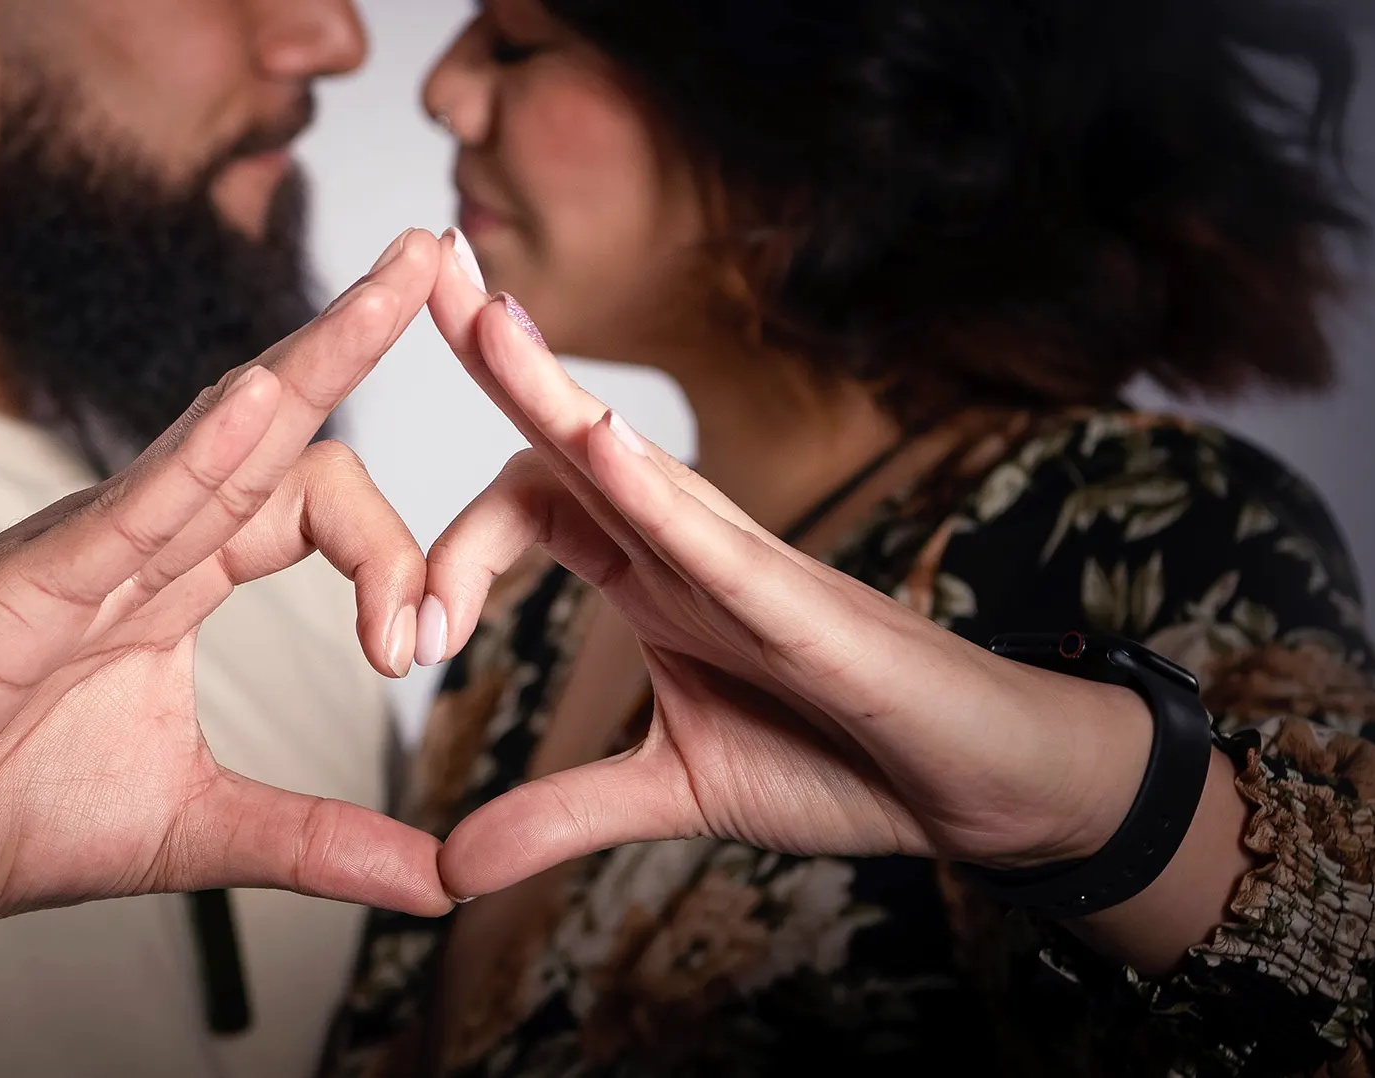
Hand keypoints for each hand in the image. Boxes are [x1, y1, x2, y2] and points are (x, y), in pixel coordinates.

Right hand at [0, 230, 454, 921]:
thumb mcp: (189, 830)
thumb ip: (313, 840)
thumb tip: (443, 880)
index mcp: (179, 580)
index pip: (314, 505)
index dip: (393, 561)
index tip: (414, 656)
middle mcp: (140, 541)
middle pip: (274, 419)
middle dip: (362, 332)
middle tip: (446, 252)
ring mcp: (80, 550)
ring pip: (215, 433)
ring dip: (315, 352)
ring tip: (404, 273)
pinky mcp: (20, 587)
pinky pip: (123, 507)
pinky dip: (193, 456)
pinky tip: (260, 400)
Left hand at [421, 265, 1154, 900]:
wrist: (969, 790)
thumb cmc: (837, 759)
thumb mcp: (670, 792)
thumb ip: (558, 815)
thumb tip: (446, 869)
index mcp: (646, 572)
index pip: (528, 504)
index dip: (450, 559)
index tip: (405, 650)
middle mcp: (684, 543)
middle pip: (568, 430)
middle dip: (491, 350)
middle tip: (418, 264)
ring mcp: (743, 563)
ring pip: (632, 457)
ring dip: (553, 389)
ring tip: (483, 318)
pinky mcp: (802, 606)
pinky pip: (715, 537)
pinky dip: (652, 492)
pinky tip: (597, 442)